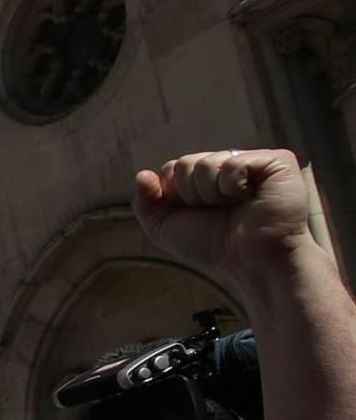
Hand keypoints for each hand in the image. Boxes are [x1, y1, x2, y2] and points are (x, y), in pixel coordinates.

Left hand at [134, 149, 315, 289]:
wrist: (250, 259)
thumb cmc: (213, 245)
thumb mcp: (166, 228)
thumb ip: (147, 202)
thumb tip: (142, 174)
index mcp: (206, 177)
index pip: (172, 168)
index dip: (175, 194)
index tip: (197, 213)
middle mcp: (228, 164)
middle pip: (186, 164)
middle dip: (192, 194)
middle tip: (218, 210)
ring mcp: (253, 160)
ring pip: (207, 163)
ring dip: (212, 194)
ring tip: (235, 206)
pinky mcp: (276, 160)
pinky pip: (234, 163)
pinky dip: (234, 186)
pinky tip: (251, 198)